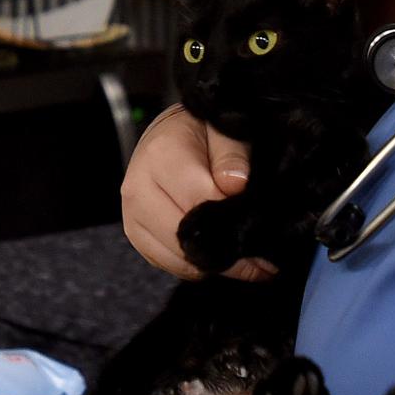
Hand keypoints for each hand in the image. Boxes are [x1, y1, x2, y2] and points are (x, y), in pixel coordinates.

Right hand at [121, 104, 276, 281]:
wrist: (168, 135)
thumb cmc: (200, 131)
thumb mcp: (222, 130)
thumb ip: (232, 155)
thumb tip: (235, 185)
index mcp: (160, 157)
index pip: (199, 201)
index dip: (232, 218)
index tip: (262, 228)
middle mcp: (138, 189)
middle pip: (185, 237)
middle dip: (226, 249)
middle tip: (261, 258)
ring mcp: (132, 216)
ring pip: (177, 258)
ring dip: (213, 262)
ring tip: (245, 256)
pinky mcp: (136, 236)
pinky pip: (168, 263)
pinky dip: (196, 264)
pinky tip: (218, 252)